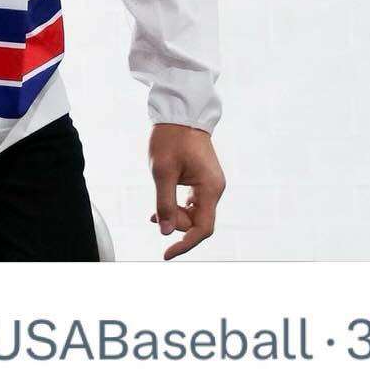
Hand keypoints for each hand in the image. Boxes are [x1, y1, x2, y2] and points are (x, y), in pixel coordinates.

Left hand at [148, 124, 224, 259]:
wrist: (180, 115)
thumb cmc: (171, 139)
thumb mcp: (162, 172)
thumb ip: (165, 204)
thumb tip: (165, 231)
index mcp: (210, 188)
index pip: (202, 228)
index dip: (185, 244)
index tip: (167, 254)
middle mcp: (215, 189)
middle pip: (197, 222)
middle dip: (175, 223)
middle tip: (155, 214)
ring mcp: (210, 185)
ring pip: (194, 214)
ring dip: (175, 216)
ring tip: (155, 211)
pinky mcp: (203, 181)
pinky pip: (192, 204)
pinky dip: (178, 208)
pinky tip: (163, 207)